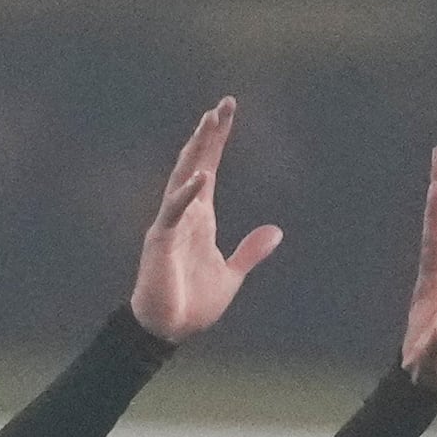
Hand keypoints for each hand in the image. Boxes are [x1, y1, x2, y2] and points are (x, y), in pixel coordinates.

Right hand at [129, 101, 283, 344]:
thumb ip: (250, 252)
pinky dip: (187, 194)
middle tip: (223, 105)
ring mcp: (171, 224)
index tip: (227, 111)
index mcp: (201, 217)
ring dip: (196, 150)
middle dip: (209, 134)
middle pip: (197, 163)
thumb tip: (276, 232)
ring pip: (183, 177)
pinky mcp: (161, 241)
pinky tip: (202, 176)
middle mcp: (185, 213)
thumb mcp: (231, 276)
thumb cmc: (192, 305)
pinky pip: (174, 212)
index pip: (210, 168)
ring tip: (208, 122)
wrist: (166, 331)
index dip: (218, 140)